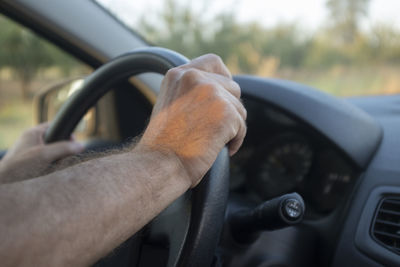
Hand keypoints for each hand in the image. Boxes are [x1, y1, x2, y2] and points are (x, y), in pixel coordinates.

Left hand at [0, 123, 83, 182]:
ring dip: (56, 158)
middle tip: (65, 156)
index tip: (73, 143)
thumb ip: (63, 148)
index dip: (66, 133)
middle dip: (62, 148)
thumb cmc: (19, 166)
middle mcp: (31, 140)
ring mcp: (29, 151)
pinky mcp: (28, 162)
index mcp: (33, 132)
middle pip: (54, 139)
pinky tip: (49, 172)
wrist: (4, 182)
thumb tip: (81, 145)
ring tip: (55, 166)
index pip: (55, 126)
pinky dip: (50, 165)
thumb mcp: (44, 155)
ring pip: (50, 151)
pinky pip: (45, 160)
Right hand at [138, 54, 246, 186]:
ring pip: (239, 108)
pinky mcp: (225, 111)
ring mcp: (211, 92)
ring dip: (231, 127)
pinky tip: (219, 149)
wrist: (159, 164)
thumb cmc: (163, 145)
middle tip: (214, 129)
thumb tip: (220, 92)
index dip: (223, 78)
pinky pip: (241, 126)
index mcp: (178, 75)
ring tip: (213, 141)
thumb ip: (191, 92)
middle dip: (228, 109)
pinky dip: (235, 141)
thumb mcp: (171, 105)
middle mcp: (194, 77)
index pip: (213, 62)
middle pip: (232, 87)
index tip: (223, 96)